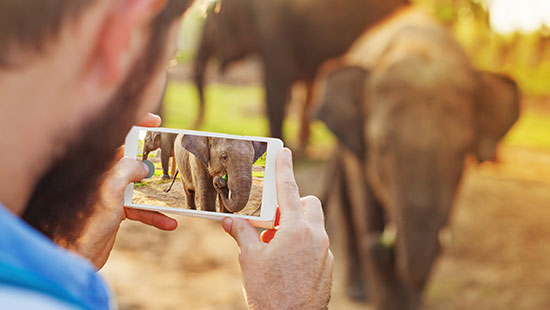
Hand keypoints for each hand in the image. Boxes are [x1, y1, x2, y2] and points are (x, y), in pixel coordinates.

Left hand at [71, 113, 177, 268]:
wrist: (74, 257)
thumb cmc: (84, 222)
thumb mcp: (109, 189)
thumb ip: (128, 170)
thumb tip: (144, 166)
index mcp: (97, 164)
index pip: (116, 135)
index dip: (136, 124)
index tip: (156, 122)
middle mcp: (103, 176)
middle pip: (132, 159)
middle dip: (153, 158)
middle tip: (172, 156)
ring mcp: (110, 193)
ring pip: (140, 185)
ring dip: (159, 192)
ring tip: (177, 193)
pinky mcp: (116, 211)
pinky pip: (140, 208)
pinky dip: (155, 215)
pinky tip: (169, 223)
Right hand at [222, 148, 333, 309]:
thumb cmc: (269, 293)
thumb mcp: (250, 260)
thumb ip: (242, 234)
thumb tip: (230, 220)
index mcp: (296, 230)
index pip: (288, 190)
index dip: (284, 169)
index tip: (285, 152)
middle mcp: (315, 236)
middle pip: (309, 205)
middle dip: (293, 206)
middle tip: (273, 221)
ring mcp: (324, 252)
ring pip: (314, 225)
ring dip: (297, 227)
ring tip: (275, 246)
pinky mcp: (327, 266)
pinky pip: (317, 244)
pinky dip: (303, 244)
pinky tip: (286, 262)